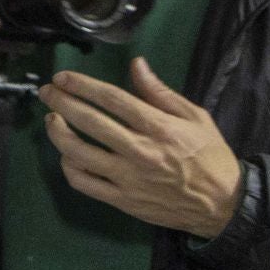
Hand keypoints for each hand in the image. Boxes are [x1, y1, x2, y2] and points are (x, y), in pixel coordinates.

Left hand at [37, 58, 243, 239]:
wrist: (222, 204)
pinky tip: (66, 154)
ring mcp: (127, 177)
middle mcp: (139, 150)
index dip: (83, 85)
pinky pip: (84, 183)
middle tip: (47, 92)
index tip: (63, 77)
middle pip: (90, 121)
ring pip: (79, 153)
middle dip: (62, 102)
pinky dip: (69, 167)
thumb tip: (136, 65)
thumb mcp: (195, 117)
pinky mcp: (122, 199)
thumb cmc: (209, 156)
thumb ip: (161, 92)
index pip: (112, 99)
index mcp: (158, 126)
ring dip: (58, 133)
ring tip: (51, 120)